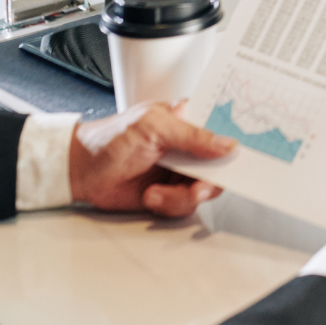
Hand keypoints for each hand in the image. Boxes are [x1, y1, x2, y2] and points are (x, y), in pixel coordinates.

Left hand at [69, 102, 233, 216]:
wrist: (80, 172)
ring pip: (204, 189)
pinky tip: (150, 195)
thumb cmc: (109, 139)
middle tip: (200, 186)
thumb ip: (193, 136)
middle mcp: (188, 146)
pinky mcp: (170, 193)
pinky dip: (168, 204)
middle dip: (211, 179)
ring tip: (157, 192)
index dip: (237, 138)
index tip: (245, 154)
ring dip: (182, 195)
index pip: (222, 126)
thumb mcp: (154, 127)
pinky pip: (186, 205)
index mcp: (187, 120)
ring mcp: (180, 171)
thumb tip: (226, 144)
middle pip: (221, 164)